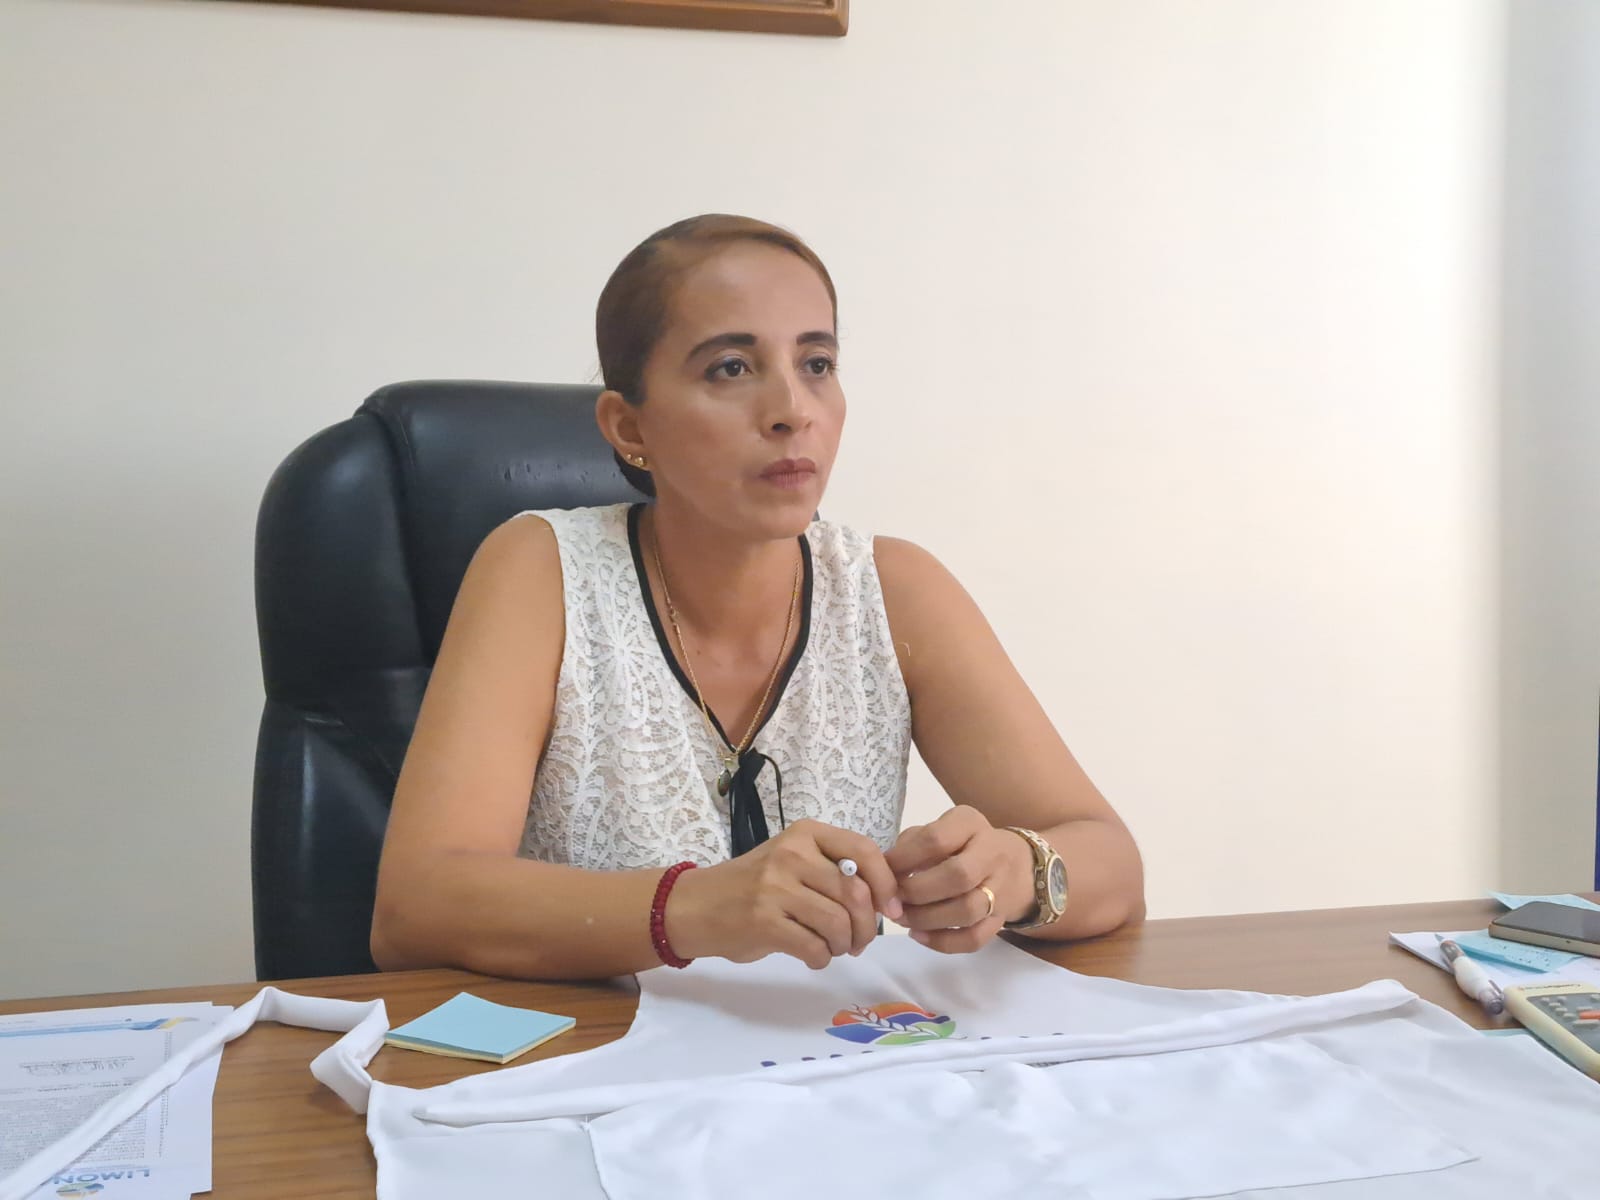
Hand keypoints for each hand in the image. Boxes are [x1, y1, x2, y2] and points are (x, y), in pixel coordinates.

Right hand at [665, 820, 901, 969]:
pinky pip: (815, 947)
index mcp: (805, 834)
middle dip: (867, 927)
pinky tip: (812, 956)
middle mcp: (792, 854)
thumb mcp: (792, 861)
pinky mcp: (764, 921)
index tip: (893, 909)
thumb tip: (885, 899)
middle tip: (859, 941)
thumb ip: (833, 870)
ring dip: (844, 945)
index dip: (887, 884)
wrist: (694, 906)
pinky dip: (821, 958)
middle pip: (856, 894)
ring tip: (833, 948)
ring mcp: (775, 887)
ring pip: (838, 923)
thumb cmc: (752, 885)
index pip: (864, 851)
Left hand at [887, 806, 1033, 952]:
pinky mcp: (1000, 920)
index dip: (904, 858)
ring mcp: (1000, 889)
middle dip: (917, 891)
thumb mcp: (943, 829)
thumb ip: (912, 843)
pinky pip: (975, 938)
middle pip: (957, 876)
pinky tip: (918, 935)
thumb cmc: (966, 845)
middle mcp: (991, 854)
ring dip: (927, 919)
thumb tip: (883, 869)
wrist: (1019, 867)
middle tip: (893, 899)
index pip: (936, 839)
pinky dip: (942, 942)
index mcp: (970, 824)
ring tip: (902, 918)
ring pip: (967, 910)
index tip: (883, 870)